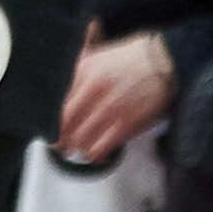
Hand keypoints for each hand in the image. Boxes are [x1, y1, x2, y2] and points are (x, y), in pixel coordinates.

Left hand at [55, 30, 172, 163]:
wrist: (164, 62)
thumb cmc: (131, 58)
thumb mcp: (97, 55)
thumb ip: (77, 69)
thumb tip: (60, 86)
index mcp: (82, 71)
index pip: (56, 102)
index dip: (49, 119)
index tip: (48, 127)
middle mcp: (92, 90)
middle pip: (64, 124)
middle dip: (60, 138)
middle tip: (60, 145)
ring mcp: (109, 108)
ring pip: (80, 139)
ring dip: (77, 148)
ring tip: (78, 150)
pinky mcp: (126, 123)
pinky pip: (102, 147)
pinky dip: (96, 155)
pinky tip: (96, 155)